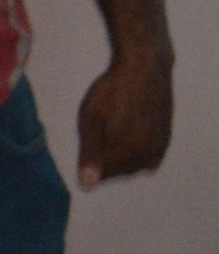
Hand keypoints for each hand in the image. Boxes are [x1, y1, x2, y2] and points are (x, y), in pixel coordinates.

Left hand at [76, 47, 173, 188]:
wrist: (144, 69)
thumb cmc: (111, 92)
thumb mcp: (90, 121)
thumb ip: (90, 155)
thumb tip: (88, 184)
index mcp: (126, 152)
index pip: (103, 174)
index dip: (91, 162)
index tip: (87, 144)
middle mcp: (147, 154)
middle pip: (120, 171)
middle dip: (106, 160)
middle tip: (99, 133)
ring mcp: (160, 146)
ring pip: (136, 164)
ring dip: (122, 156)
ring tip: (112, 130)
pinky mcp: (166, 138)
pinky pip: (149, 156)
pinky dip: (137, 151)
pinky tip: (128, 133)